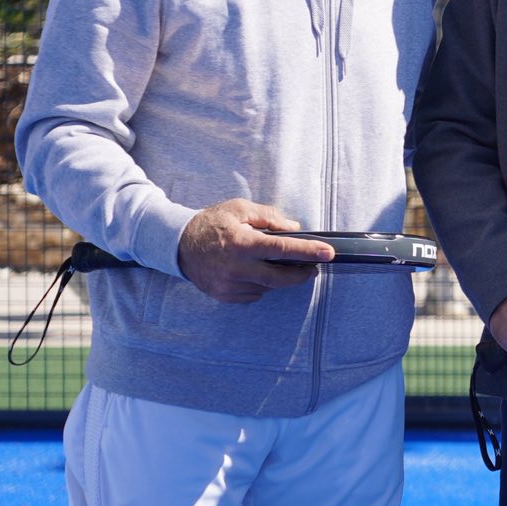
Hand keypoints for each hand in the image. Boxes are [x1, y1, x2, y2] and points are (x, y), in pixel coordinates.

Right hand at [176, 199, 331, 302]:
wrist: (178, 244)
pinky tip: (258, 273)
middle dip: (301, 274)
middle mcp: (236, 268)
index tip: (328, 253)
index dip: (308, 251)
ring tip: (280, 265)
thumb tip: (294, 228)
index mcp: (242, 244)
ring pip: (267, 287)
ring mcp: (229, 285)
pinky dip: (261, 285)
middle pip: (280, 278)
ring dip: (279, 278)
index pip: (283, 249)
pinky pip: (253, 294)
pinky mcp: (224, 296)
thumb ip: (269, 217)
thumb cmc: (211, 223)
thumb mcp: (240, 209)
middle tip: (312, 267)